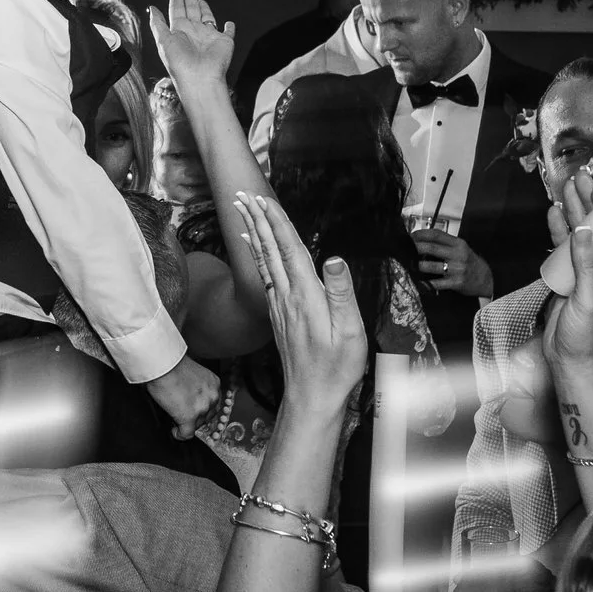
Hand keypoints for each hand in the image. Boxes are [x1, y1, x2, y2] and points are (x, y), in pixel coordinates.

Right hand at [145, 354, 221, 439]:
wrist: (164, 364)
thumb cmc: (172, 363)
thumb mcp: (192, 372)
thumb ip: (196, 385)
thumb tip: (188, 393)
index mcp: (213, 384)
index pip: (212, 403)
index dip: (201, 407)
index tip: (193, 409)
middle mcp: (212, 396)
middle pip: (207, 416)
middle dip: (196, 416)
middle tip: (182, 413)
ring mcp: (202, 408)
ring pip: (197, 425)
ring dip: (187, 424)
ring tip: (176, 419)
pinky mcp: (189, 417)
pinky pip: (186, 434)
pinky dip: (179, 434)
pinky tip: (174, 431)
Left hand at [148, 0, 235, 90]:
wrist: (200, 80)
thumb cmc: (180, 63)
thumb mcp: (163, 41)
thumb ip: (158, 24)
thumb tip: (151, 8)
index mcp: (179, 31)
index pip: (177, 12)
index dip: (177, 2)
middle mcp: (194, 32)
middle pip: (192, 11)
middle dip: (191, 0)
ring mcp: (209, 36)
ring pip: (208, 18)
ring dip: (205, 9)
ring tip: (201, 1)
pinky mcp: (224, 41)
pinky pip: (228, 32)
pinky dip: (229, 28)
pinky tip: (228, 23)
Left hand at [233, 192, 369, 415]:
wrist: (312, 397)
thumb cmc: (337, 367)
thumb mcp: (350, 331)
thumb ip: (341, 293)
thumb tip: (335, 258)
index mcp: (306, 295)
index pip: (289, 250)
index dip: (277, 223)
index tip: (264, 200)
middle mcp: (287, 296)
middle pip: (269, 250)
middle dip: (256, 220)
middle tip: (241, 194)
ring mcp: (279, 305)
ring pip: (263, 260)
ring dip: (253, 232)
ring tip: (242, 212)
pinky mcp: (278, 314)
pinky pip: (263, 275)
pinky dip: (255, 255)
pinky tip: (251, 247)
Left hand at [409, 228, 493, 297]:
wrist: (486, 279)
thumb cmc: (468, 262)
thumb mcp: (460, 249)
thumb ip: (444, 244)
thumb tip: (420, 240)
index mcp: (458, 243)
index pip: (436, 234)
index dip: (420, 234)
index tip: (409, 236)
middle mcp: (458, 254)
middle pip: (431, 248)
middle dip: (415, 248)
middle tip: (403, 249)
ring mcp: (457, 269)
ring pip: (431, 266)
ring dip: (417, 265)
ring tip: (408, 264)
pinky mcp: (456, 283)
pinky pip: (436, 284)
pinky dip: (425, 284)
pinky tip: (417, 282)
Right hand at [543, 174, 592, 378]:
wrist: (573, 366)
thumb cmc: (591, 342)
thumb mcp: (591, 303)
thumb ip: (588, 266)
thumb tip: (584, 233)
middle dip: (591, 204)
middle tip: (580, 179)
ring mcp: (591, 274)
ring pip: (583, 236)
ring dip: (574, 213)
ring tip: (565, 188)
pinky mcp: (573, 279)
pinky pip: (567, 250)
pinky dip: (560, 233)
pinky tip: (554, 215)